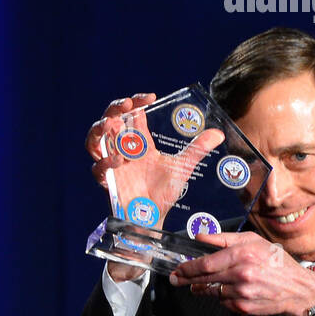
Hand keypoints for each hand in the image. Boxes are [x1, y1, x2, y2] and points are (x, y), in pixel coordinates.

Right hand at [86, 92, 223, 281]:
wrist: (154, 218)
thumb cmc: (164, 191)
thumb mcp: (182, 167)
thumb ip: (197, 149)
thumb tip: (219, 133)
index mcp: (141, 141)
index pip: (133, 113)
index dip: (136, 101)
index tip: (150, 97)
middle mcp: (124, 149)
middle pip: (109, 120)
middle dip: (113, 109)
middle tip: (125, 105)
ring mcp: (113, 163)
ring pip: (95, 139)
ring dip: (101, 130)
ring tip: (112, 126)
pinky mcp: (108, 181)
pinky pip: (97, 168)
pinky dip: (104, 162)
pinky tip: (118, 161)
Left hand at [168, 230, 314, 315]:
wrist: (297, 289)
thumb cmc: (276, 261)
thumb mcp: (253, 241)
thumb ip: (224, 238)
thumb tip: (200, 236)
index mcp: (243, 255)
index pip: (206, 263)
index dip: (188, 268)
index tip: (178, 269)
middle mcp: (242, 274)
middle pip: (204, 279)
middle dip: (187, 279)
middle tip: (177, 279)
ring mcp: (242, 293)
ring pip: (212, 292)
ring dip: (204, 288)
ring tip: (201, 285)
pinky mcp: (244, 308)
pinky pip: (224, 303)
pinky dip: (222, 297)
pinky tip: (229, 291)